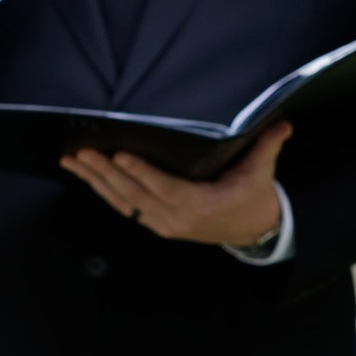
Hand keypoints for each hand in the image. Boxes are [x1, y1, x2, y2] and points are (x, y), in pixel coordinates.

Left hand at [63, 121, 291, 248]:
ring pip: (122, 202)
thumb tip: (284, 123)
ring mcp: (163, 224)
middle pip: (134, 195)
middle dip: (104, 172)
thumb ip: (268, 145)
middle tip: (81, 151)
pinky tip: (85, 174)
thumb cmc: (253, 196)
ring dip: (94, 181)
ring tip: (72, 160)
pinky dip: (103, 190)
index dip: (140, 173)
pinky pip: (124, 207)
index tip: (119, 155)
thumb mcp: (262, 172)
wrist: (253, 231)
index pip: (164, 188)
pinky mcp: (155, 224)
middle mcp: (176, 219)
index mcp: (200, 206)